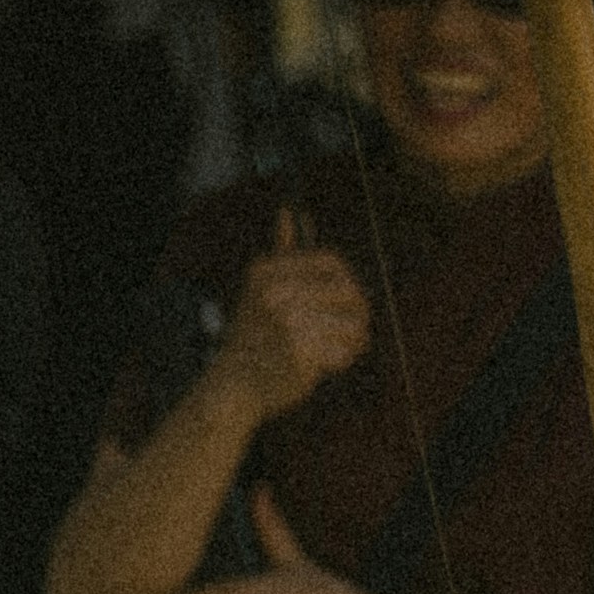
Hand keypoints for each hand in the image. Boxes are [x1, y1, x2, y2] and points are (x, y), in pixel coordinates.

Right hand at [208, 233, 371, 422]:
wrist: (234, 384)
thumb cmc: (256, 337)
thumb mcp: (262, 288)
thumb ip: (282, 251)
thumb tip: (289, 210)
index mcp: (268, 270)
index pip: (333, 262)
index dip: (349, 282)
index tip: (345, 301)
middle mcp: (276, 290)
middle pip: (350, 292)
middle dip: (359, 314)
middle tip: (352, 332)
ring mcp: (288, 318)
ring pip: (353, 324)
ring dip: (353, 341)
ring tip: (337, 349)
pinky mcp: (301, 349)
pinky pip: (345, 350)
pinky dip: (342, 361)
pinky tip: (327, 366)